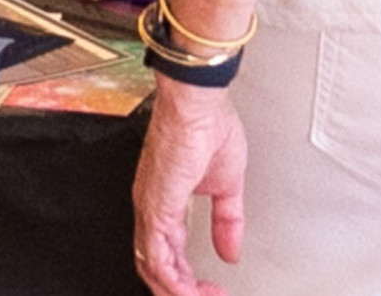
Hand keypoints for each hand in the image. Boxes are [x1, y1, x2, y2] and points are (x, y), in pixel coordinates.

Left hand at [132, 79, 246, 295]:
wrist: (200, 103)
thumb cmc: (207, 128)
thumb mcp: (226, 186)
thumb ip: (227, 222)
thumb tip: (230, 252)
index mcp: (163, 203)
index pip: (167, 256)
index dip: (188, 281)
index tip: (214, 291)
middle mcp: (150, 209)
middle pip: (154, 268)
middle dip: (183, 292)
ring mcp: (150, 208)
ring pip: (153, 268)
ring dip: (180, 292)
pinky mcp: (156, 206)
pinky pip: (157, 256)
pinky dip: (175, 281)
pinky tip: (191, 291)